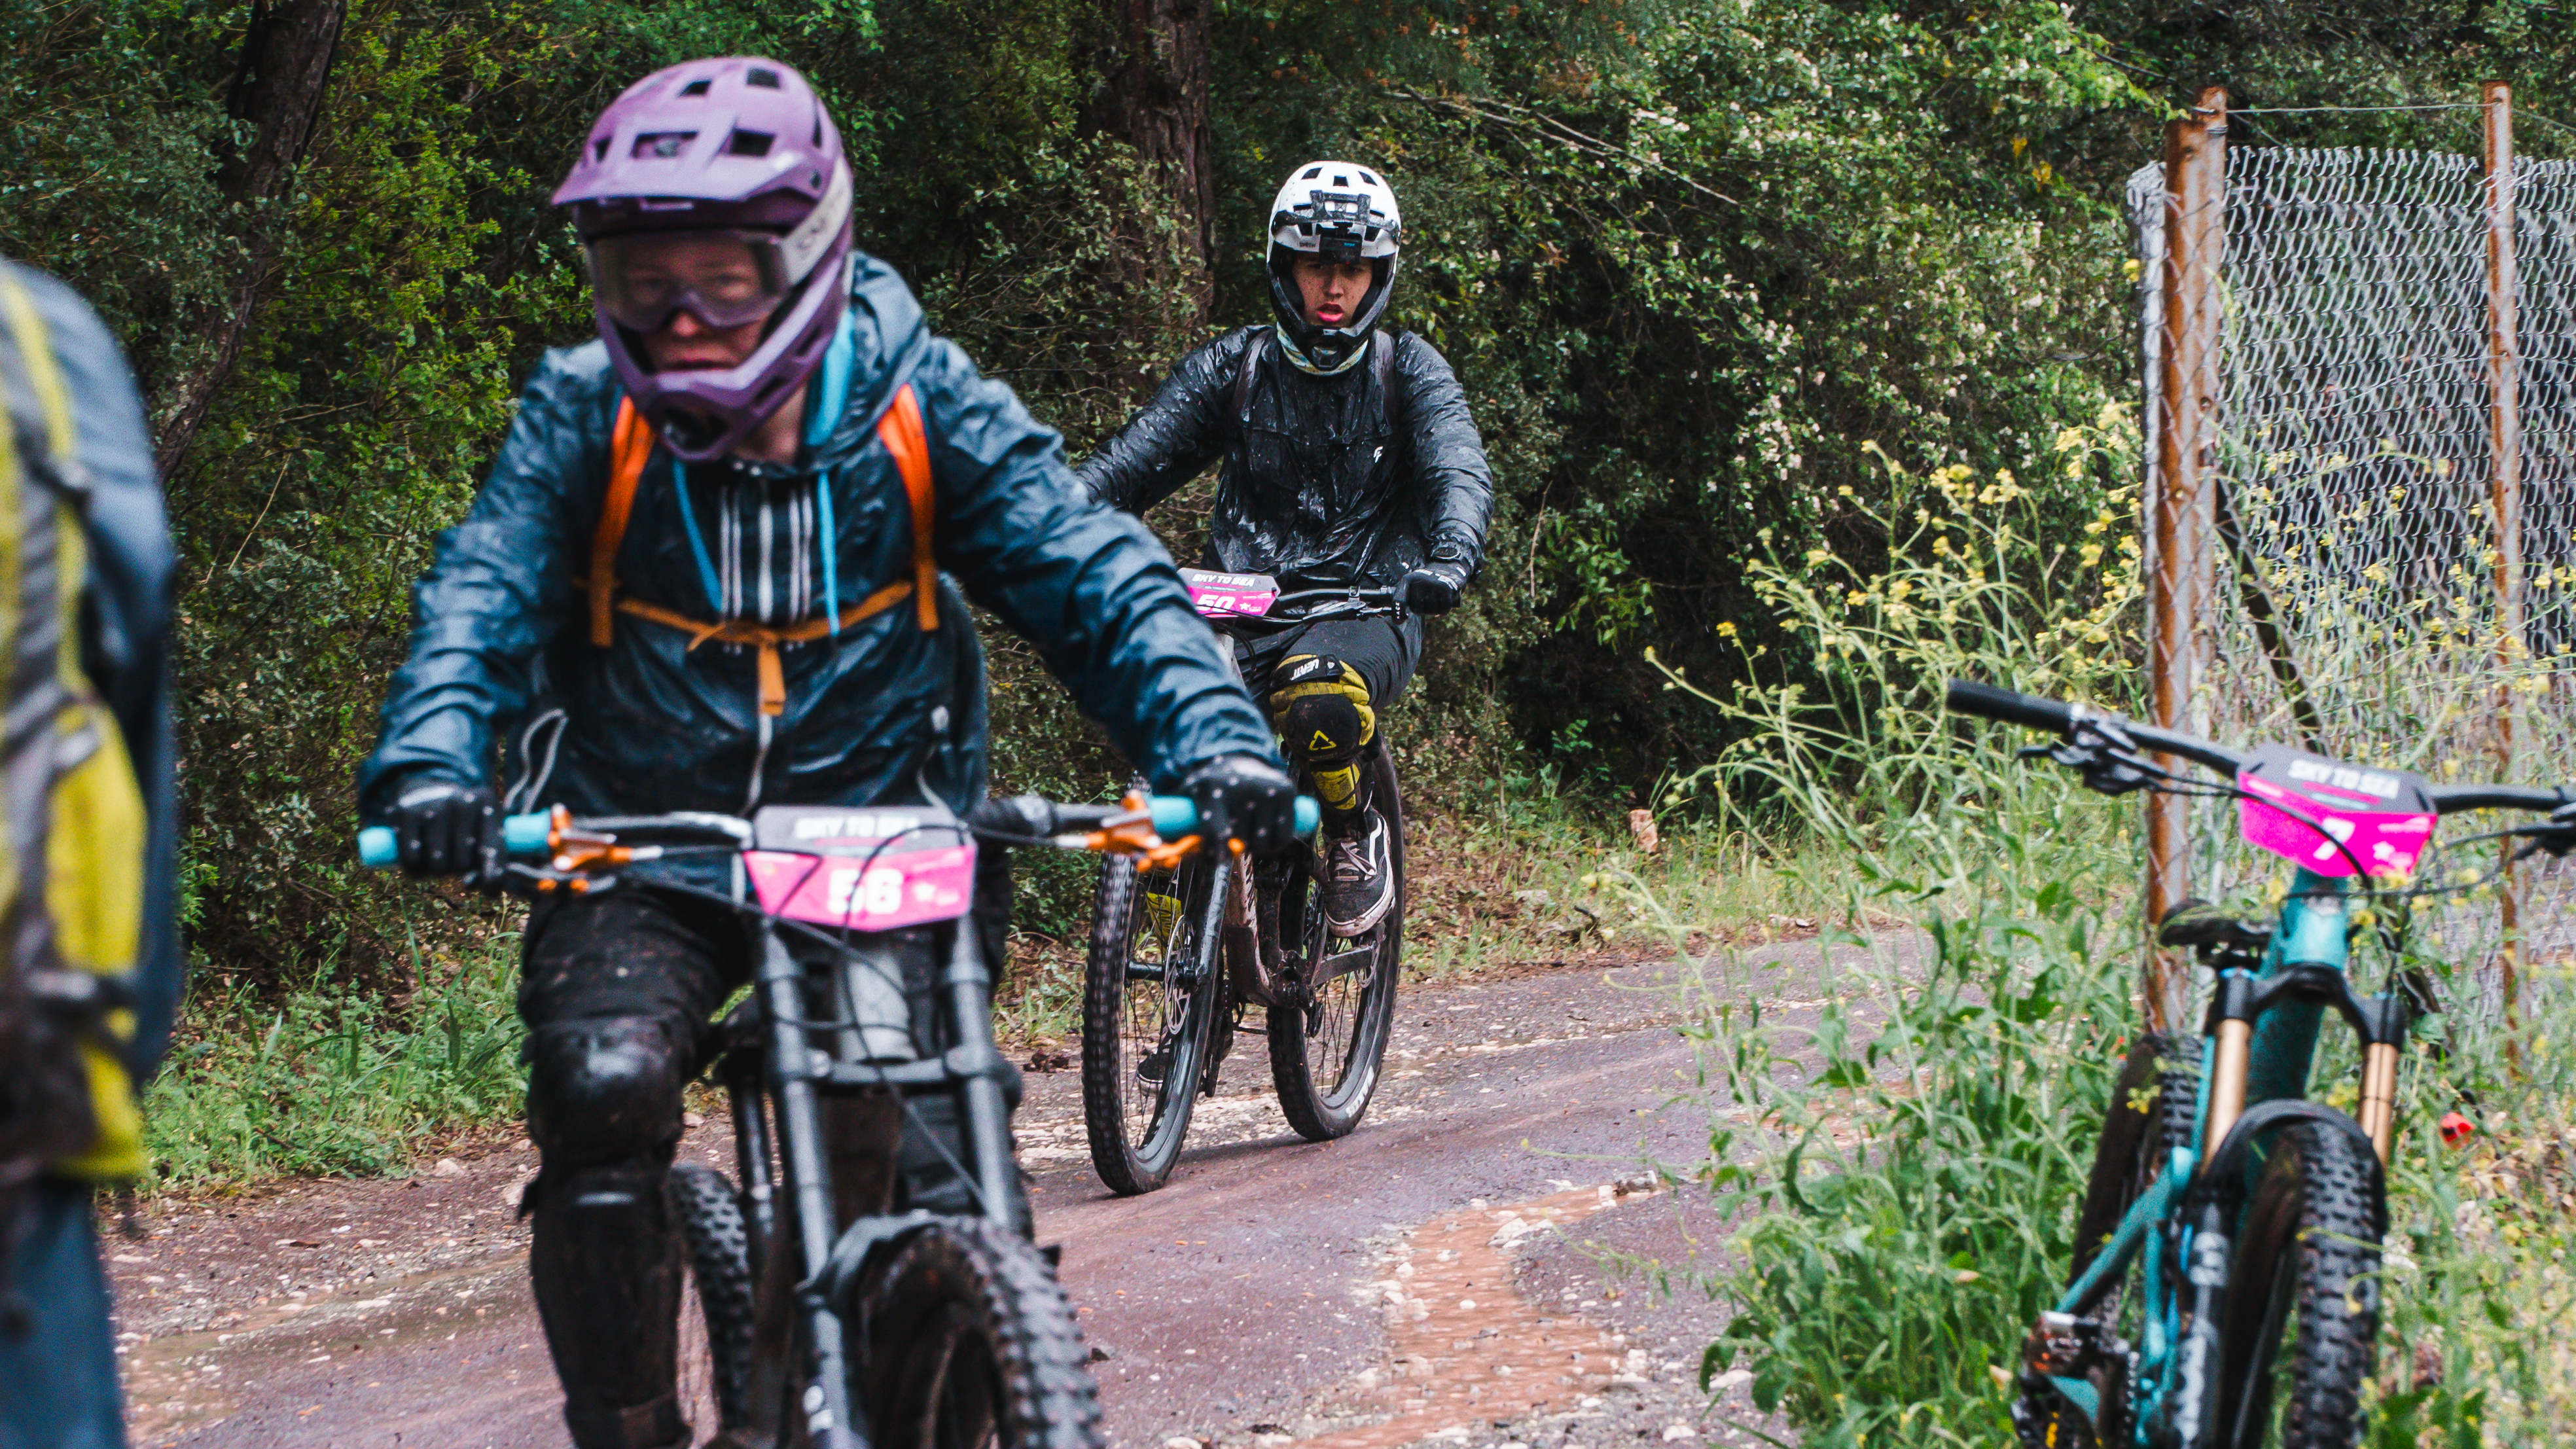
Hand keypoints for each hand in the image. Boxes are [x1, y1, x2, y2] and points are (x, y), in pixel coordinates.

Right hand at [392, 782, 497, 880]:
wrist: (425, 790)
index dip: (493, 873)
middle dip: (458, 868)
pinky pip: (411, 860)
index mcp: (486, 802)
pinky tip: (419, 857)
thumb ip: (491, 859)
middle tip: (453, 855)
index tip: (490, 890)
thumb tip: (480, 886)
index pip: (493, 846)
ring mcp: (431, 804)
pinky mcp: (404, 812)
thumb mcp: (483, 828)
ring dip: (436, 870)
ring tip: (437, 854)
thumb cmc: (461, 820)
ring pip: (437, 865)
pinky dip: (414, 869)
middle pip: (463, 863)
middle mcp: (461, 800)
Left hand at [1182, 754, 1297, 855]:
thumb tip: (1157, 858)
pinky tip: (1270, 841)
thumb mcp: (1186, 797)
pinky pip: (1285, 834)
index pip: (1216, 832)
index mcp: (1211, 789)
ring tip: (1249, 837)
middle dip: (1236, 847)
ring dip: (1257, 848)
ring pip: (1264, 842)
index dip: (1215, 853)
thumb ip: (1172, 825)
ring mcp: (1265, 788)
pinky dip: (1278, 843)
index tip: (1217, 860)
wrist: (1235, 758)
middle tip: (1232, 840)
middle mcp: (1241, 787)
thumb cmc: (1207, 788)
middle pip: (1241, 841)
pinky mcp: (1285, 790)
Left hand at [1397, 559, 1469, 615]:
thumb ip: (1401, 600)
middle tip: (1425, 601)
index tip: (1399, 621)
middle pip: (1416, 610)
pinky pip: (1442, 610)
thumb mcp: (1410, 585)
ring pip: (1430, 611)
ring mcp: (1433, 584)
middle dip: (1421, 610)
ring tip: (1434, 600)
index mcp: (1407, 580)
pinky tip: (1442, 605)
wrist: (1446, 570)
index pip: (1399, 600)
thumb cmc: (1424, 584)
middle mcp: (1419, 580)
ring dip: (1432, 611)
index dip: (1398, 613)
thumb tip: (1397, 621)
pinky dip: (1442, 611)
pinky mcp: (1446, 589)